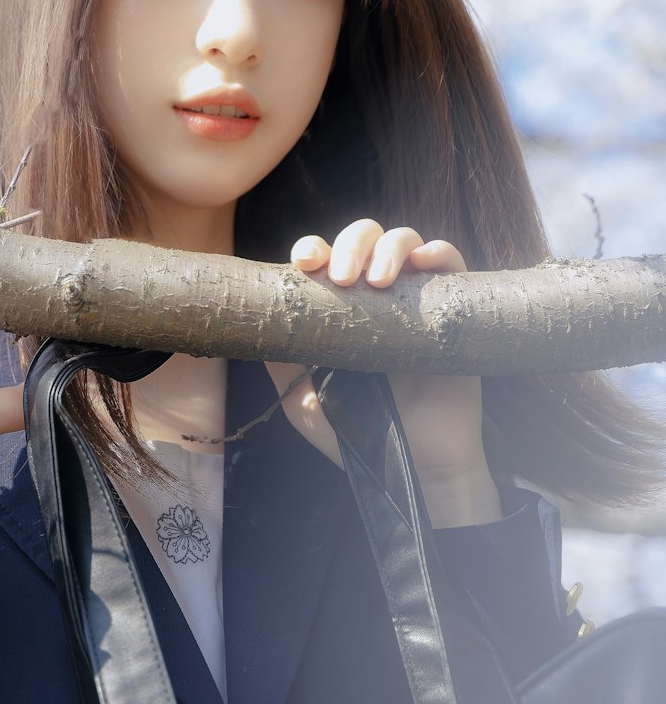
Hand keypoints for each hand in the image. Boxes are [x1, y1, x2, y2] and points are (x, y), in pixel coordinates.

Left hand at [268, 220, 501, 526]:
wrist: (411, 466)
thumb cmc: (357, 434)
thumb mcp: (303, 400)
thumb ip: (280, 362)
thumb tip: (251, 323)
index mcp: (341, 309)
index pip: (326, 261)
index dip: (313, 250)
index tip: (305, 263)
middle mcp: (377, 296)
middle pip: (364, 237)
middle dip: (350, 244)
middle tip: (344, 278)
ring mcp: (416, 298)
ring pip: (405, 240)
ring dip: (388, 248)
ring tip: (378, 282)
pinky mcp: (452, 310)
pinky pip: (451, 262)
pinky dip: (437, 251)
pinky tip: (422, 263)